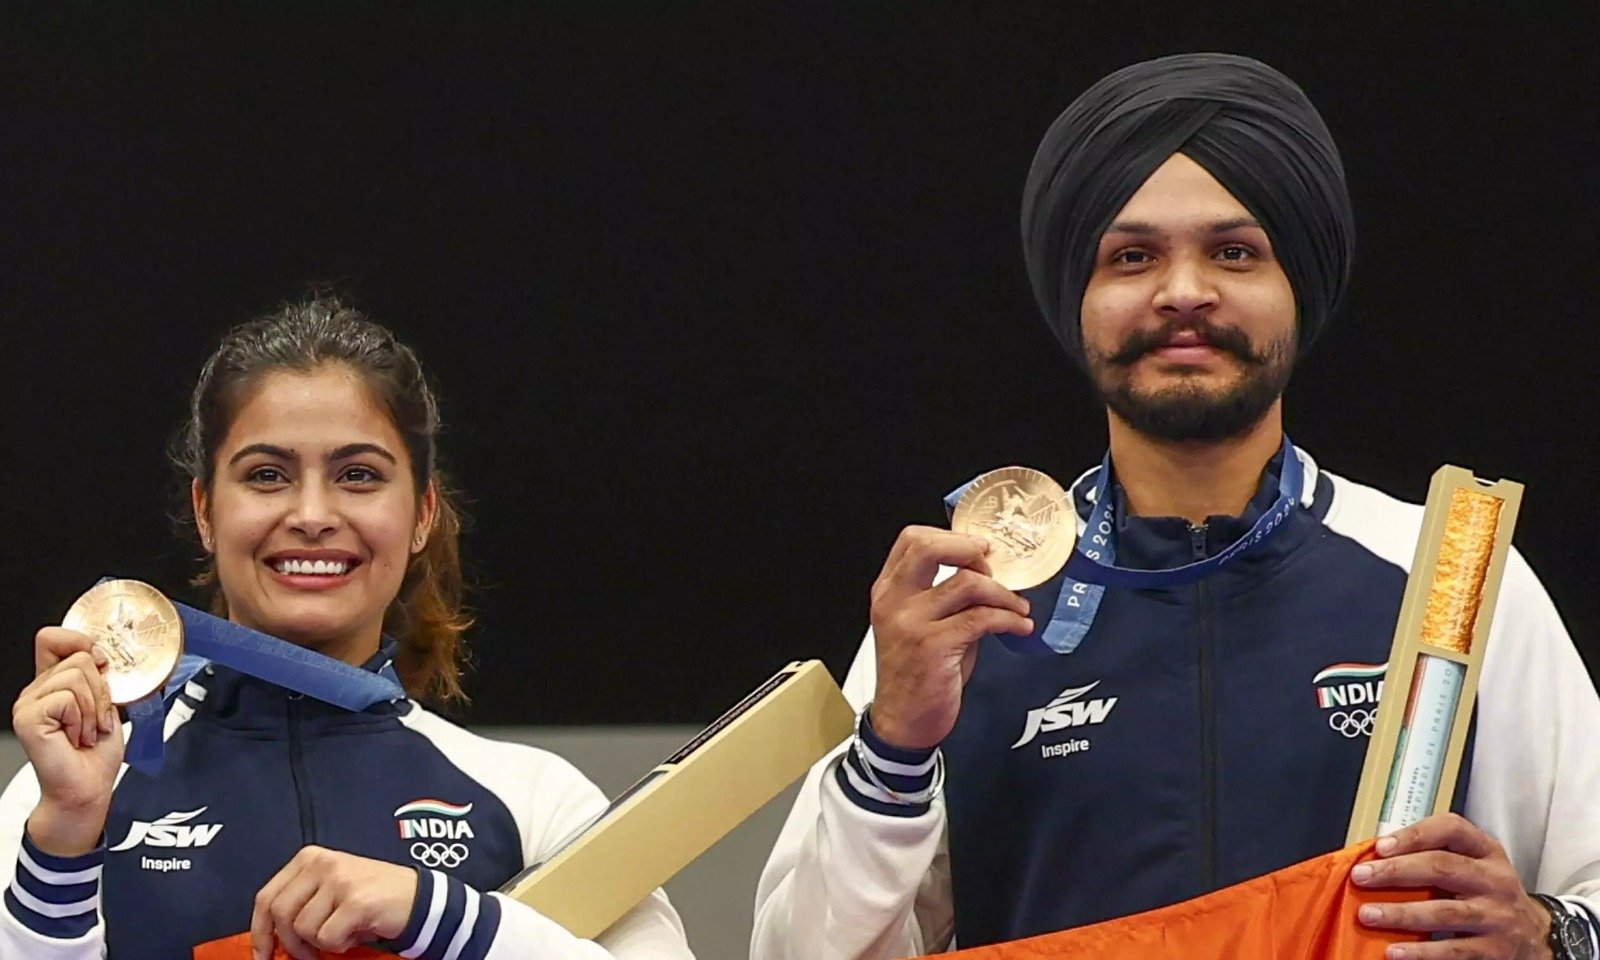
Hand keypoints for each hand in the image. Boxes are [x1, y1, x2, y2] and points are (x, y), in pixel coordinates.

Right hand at [13, 627, 122, 855]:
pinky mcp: (28, 717)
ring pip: (76, 675)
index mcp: (52, 684)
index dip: (81, 642)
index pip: (53, 638)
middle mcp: (36, 691)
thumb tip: (101, 655)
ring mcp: (28, 704)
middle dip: (101, 689)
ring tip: (86, 731)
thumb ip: (99, 678)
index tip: (102, 664)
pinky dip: (83, 718)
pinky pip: (68, 697)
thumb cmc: (95, 755)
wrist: (87, 789)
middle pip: (78, 656)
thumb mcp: (106, 705)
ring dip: (94, 707)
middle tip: (95, 720)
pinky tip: (75, 737)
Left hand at [251, 846, 419, 959]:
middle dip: (290, 943)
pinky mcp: (356, 901)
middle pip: (280, 914)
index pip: (266, 897)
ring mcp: (339, 881)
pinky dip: (340, 946)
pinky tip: (355, 934)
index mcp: (311, 858)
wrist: (418, 899)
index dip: (260, 931)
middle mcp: (322, 864)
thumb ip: (300, 902)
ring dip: (320, 944)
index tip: (263, 954)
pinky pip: (327, 938)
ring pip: (302, 929)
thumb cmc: (372, 898)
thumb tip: (268, 939)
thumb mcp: (330, 889)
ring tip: (342, 934)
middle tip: (308, 955)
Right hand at [868, 526, 1032, 749]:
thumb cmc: (915, 675)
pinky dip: (1009, 618)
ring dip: (1003, 593)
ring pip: (967, 583)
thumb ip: (946, 597)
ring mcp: (911, 622)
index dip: (950, 536)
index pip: (911, 540)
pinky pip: (982, 618)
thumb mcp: (921, 626)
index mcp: (888, 591)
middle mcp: (894, 601)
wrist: (903, 723)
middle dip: (971, 549)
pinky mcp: (933, 645)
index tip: (978, 548)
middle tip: (994, 564)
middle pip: (930, 547)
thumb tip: (988, 575)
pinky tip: (1020, 626)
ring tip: (1017, 607)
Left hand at [1352, 813, 1552, 958]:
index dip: (1414, 835)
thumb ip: (1436, 855)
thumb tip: (1377, 857)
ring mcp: (1497, 917)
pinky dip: (1422, 952)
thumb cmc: (1487, 893)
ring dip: (1402, 913)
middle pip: (1443, 868)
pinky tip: (1394, 951)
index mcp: (1487, 851)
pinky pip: (1453, 950)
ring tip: (1368, 914)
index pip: (1452, 829)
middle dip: (1397, 871)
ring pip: (1445, 912)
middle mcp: (1495, 880)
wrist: (1537, 937)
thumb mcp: (1475, 865)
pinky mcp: (1495, 951)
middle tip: (1361, 876)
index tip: (1380, 846)